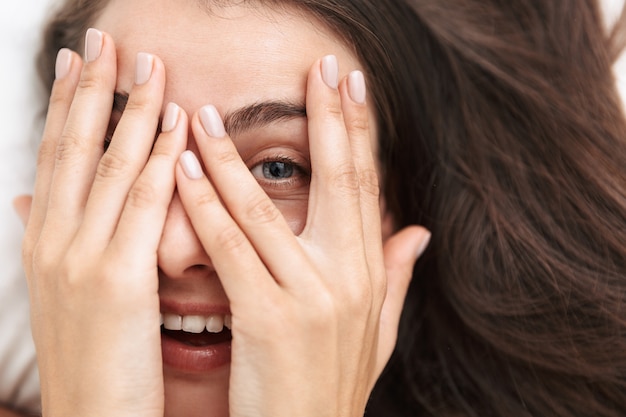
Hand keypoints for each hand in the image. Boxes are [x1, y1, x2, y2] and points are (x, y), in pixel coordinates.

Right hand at [18, 30, 185, 416]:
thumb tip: (31, 201)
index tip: (79, 60)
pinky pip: (144, 205)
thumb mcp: (58, 292)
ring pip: (110, 166)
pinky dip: (161, 160)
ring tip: (147, 63)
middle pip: (74, 147)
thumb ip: (50, 240)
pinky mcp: (118, 280)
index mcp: (45, 242)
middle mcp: (55, 241)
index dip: (66, 104)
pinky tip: (178, 125)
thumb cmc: (89, 357)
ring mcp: (82, 258)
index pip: (57, 156)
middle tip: (105, 38)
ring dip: (130, 110)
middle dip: (91, 89)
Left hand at [175, 55, 430, 416]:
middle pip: (337, 180)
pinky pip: (231, 249)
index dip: (359, 130)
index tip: (350, 85)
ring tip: (206, 113)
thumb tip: (418, 231)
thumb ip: (395, 276)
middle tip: (318, 67)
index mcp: (368, 272)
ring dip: (232, 154)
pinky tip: (182, 169)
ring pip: (266, 209)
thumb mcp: (376, 332)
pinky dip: (205, 204)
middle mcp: (348, 276)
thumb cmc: (332, 386)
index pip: (365, 185)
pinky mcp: (270, 318)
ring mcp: (311, 296)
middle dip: (328, 117)